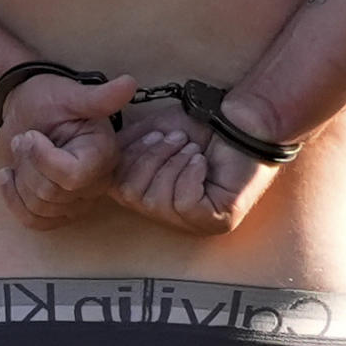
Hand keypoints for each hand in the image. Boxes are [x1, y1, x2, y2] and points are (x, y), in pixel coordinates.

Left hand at [0, 71, 135, 229]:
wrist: (26, 113)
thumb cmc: (48, 99)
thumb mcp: (70, 95)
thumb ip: (99, 97)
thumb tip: (130, 83)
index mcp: (104, 153)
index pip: (73, 176)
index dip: (44, 159)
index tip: (31, 135)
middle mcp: (97, 181)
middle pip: (51, 194)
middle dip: (27, 165)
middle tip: (23, 139)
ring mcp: (78, 200)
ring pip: (39, 208)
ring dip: (19, 179)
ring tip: (21, 153)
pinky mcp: (59, 211)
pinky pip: (33, 222)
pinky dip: (13, 200)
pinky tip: (9, 175)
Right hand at [110, 94, 283, 235]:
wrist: (243, 122)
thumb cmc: (200, 128)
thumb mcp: (152, 132)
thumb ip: (124, 147)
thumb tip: (103, 156)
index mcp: (150, 196)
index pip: (117, 189)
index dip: (130, 159)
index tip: (155, 135)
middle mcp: (168, 215)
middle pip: (133, 196)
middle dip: (153, 159)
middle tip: (178, 141)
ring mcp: (192, 223)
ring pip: (158, 201)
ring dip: (174, 164)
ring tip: (193, 151)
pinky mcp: (215, 222)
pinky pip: (185, 203)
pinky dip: (191, 175)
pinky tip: (204, 164)